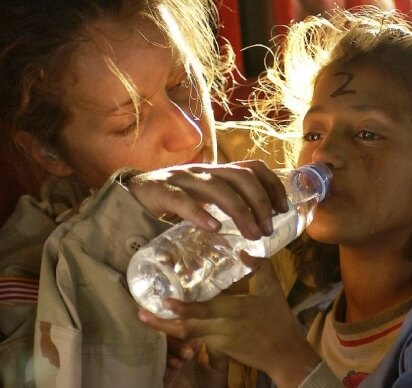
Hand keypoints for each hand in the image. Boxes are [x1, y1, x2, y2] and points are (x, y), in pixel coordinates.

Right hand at [127, 160, 287, 239]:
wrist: (129, 196)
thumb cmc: (173, 203)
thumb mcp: (204, 201)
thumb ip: (225, 207)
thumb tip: (258, 228)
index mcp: (216, 172)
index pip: (252, 168)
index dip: (272, 185)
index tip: (282, 209)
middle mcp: (203, 171)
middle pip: (240, 177)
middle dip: (260, 202)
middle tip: (266, 230)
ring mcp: (181, 179)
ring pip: (216, 187)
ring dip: (239, 211)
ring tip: (250, 234)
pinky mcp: (159, 191)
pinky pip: (181, 199)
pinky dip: (199, 213)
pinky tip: (213, 228)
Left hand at [139, 259, 320, 387]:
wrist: (283, 354)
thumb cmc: (277, 319)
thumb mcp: (272, 289)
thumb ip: (260, 267)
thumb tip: (242, 250)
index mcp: (233, 311)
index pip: (204, 311)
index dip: (183, 308)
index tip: (164, 301)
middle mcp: (221, 328)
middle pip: (186, 328)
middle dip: (163, 323)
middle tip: (141, 313)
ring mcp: (217, 341)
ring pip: (187, 336)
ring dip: (166, 328)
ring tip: (145, 318)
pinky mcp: (218, 348)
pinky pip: (195, 339)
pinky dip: (180, 332)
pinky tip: (168, 322)